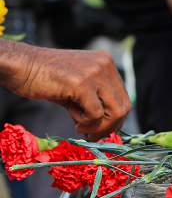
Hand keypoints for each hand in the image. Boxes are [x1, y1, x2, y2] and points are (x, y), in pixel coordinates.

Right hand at [2, 44, 129, 138]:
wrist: (21, 66)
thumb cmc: (46, 78)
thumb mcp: (79, 88)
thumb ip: (96, 103)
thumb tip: (108, 129)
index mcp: (107, 63)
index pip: (124, 97)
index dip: (114, 118)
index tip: (99, 128)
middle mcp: (104, 64)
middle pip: (124, 106)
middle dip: (110, 126)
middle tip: (92, 134)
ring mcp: (94, 72)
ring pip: (115, 112)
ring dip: (99, 126)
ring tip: (81, 126)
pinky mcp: (81, 83)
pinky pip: (96, 114)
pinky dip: (85, 121)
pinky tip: (72, 115)